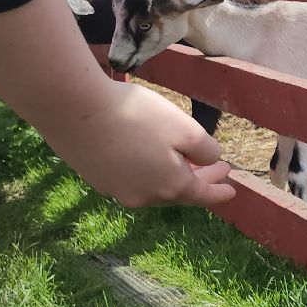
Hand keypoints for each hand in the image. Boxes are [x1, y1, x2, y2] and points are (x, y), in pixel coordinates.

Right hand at [0, 0, 233, 210]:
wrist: (74, 109)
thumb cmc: (137, 116)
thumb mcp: (185, 129)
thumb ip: (206, 149)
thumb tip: (210, 160)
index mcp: (170, 187)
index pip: (202, 195)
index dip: (219, 192)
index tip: (232, 190)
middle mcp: (143, 197)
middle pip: (177, 192)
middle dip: (198, 180)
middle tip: (215, 169)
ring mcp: (115, 190)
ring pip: (153, 187)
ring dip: (172, 176)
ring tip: (184, 162)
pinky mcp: (95, 178)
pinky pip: (131, 180)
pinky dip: (147, 172)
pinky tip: (148, 158)